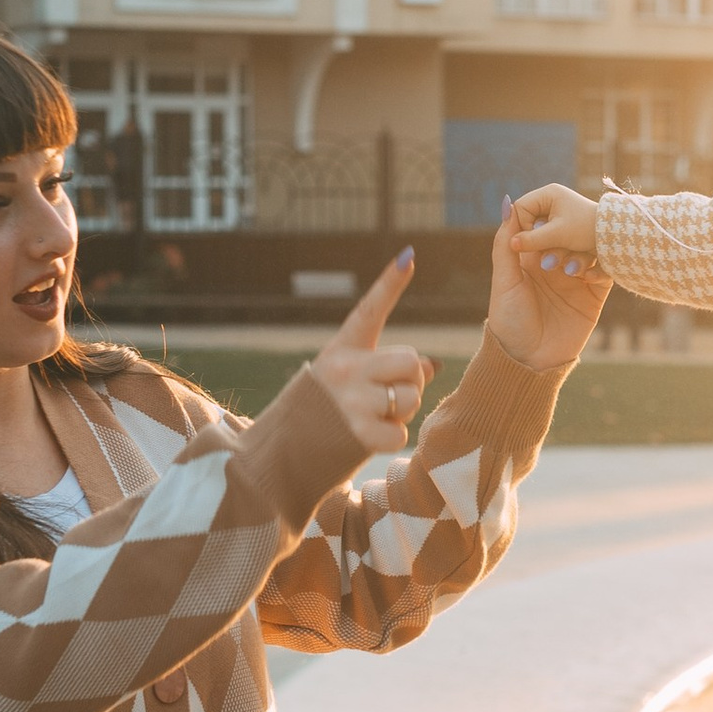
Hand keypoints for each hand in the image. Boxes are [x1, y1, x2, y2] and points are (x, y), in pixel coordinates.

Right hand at [309, 251, 433, 454]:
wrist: (281, 455)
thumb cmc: (321, 414)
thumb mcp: (346, 380)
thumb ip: (384, 369)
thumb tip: (430, 366)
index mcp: (341, 349)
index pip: (370, 310)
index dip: (391, 283)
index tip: (409, 256)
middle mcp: (344, 369)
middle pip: (411, 361)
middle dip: (410, 382)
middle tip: (386, 397)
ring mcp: (352, 400)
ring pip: (411, 398)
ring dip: (401, 413)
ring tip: (370, 418)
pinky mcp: (359, 433)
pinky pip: (402, 433)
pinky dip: (392, 440)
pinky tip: (366, 439)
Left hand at [486, 199, 609, 373]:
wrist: (530, 361)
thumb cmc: (510, 322)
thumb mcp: (505, 281)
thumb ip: (506, 245)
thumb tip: (507, 204)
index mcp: (532, 258)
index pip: (544, 226)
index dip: (547, 218)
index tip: (548, 218)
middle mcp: (556, 264)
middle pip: (570, 234)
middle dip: (568, 235)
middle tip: (560, 248)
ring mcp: (577, 278)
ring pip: (590, 249)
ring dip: (584, 252)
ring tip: (571, 270)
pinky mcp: (594, 294)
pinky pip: (606, 271)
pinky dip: (602, 268)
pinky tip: (587, 277)